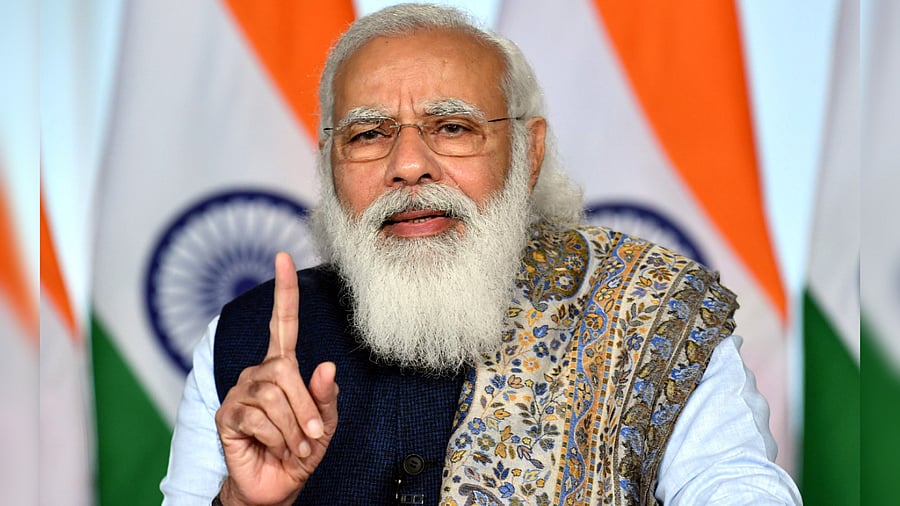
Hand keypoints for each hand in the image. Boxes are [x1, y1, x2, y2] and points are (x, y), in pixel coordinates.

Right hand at [215, 252, 338, 504]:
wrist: (275, 486)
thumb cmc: (300, 450)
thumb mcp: (324, 424)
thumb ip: (326, 396)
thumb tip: (326, 365)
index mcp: (282, 368)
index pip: (282, 323)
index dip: (283, 291)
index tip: (284, 257)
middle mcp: (258, 374)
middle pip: (285, 372)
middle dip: (306, 407)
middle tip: (312, 435)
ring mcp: (239, 393)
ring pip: (273, 397)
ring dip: (293, 428)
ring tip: (294, 445)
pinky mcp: (226, 416)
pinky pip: (257, 418)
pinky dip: (276, 438)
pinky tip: (273, 447)